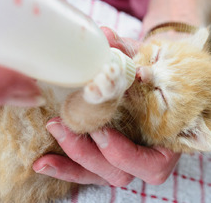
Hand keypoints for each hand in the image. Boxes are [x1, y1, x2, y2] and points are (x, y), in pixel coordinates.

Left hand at [33, 28, 180, 185]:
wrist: (156, 75)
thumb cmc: (157, 70)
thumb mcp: (148, 60)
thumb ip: (129, 51)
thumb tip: (106, 36)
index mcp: (168, 143)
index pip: (150, 165)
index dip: (123, 152)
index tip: (99, 130)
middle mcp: (147, 159)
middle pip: (118, 172)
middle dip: (86, 153)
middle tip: (61, 126)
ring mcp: (125, 160)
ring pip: (98, 175)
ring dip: (70, 164)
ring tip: (43, 156)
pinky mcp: (105, 156)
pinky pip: (86, 169)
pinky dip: (64, 167)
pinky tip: (42, 162)